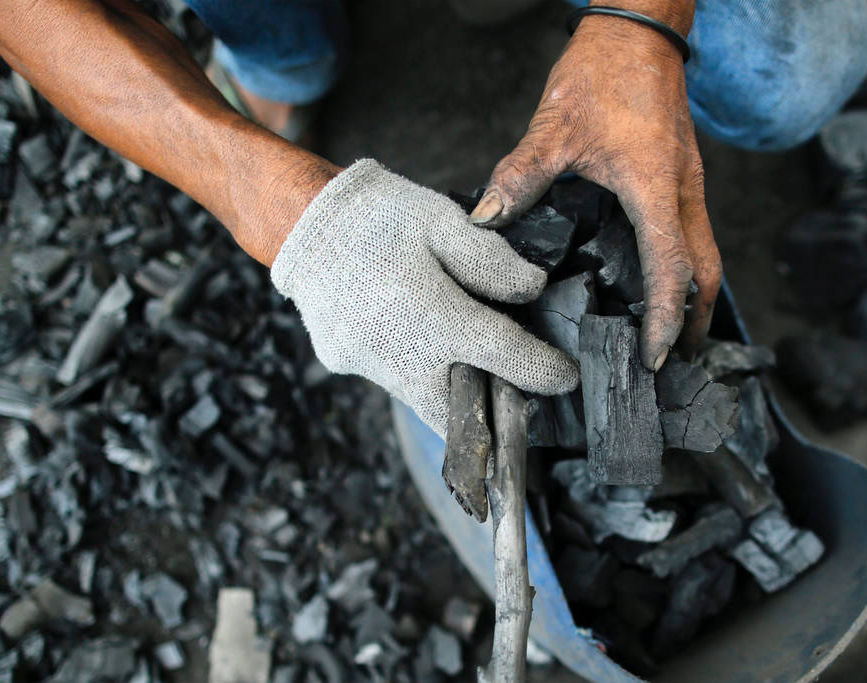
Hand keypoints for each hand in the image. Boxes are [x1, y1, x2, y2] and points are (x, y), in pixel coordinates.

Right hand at [271, 160, 579, 435]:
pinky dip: (414, 368)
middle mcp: (399, 353)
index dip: (543, 371)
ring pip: (423, 401)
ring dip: (452, 394)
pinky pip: (390, 377)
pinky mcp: (343, 362)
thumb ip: (493, 261)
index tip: (564, 378)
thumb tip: (532, 290)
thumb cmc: (379, 215)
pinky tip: (418, 338)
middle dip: (491, 417)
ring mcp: (366, 363)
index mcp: (433, 316)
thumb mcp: (444, 220)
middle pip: (459, 414)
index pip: (506, 357)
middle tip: (515, 398)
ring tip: (472, 369)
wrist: (302, 219)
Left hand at [470, 2, 720, 366]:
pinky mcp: (684, 178)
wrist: (638, 33)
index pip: (670, 267)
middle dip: (695, 322)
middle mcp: (683, 191)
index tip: (655, 355)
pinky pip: (696, 235)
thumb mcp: (555, 126)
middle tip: (675, 364)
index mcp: (655, 187)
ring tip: (676, 337)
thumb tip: (486, 219)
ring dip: (696, 298)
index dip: (666, 317)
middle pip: (706, 272)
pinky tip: (663, 284)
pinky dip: (688, 270)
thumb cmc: (603, 74)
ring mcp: (689, 185)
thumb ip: (521, 175)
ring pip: (707, 255)